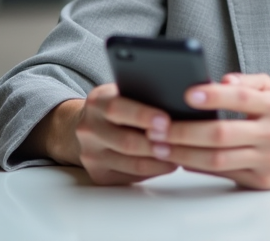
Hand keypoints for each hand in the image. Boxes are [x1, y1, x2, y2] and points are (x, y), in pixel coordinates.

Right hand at [45, 84, 179, 185]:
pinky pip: (131, 176)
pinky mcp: (98, 174)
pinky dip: (153, 171)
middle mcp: (89, 129)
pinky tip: (167, 164)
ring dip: (160, 161)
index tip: (165, 120)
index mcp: (97, 103)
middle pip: (126, 142)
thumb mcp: (123, 92)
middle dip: (156, 144)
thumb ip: (142, 94)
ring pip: (132, 163)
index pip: (117, 109)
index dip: (143, 116)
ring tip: (180, 155)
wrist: (90, 126)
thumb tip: (176, 102)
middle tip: (181, 143)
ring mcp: (91, 154)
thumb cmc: (118, 106)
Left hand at [147, 73, 269, 189]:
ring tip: (160, 145)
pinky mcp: (262, 180)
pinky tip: (180, 158)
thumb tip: (219, 80)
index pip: (241, 97)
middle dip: (184, 131)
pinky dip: (198, 166)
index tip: (186, 93)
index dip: (213, 95)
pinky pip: (223, 174)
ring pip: (217, 159)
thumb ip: (247, 81)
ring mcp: (268, 160)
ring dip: (183, 153)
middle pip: (221, 134)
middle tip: (157, 126)